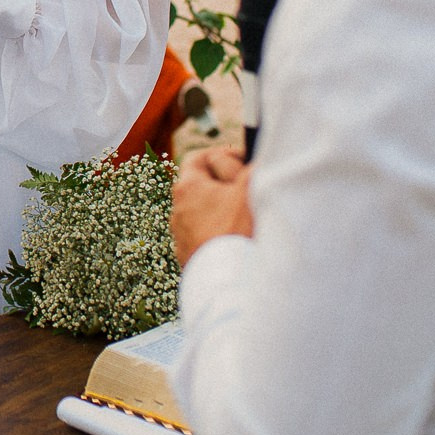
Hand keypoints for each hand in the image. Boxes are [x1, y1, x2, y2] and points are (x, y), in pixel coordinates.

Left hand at [171, 147, 253, 266]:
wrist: (226, 280)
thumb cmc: (235, 231)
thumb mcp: (249, 191)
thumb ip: (252, 169)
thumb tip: (257, 161)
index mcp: (187, 187)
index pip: (198, 158)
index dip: (222, 154)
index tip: (243, 161)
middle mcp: (177, 209)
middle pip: (201, 186)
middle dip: (225, 184)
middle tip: (248, 189)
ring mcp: (180, 235)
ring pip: (203, 213)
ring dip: (222, 211)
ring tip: (246, 218)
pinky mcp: (187, 256)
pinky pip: (204, 237)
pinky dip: (219, 233)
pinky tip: (237, 240)